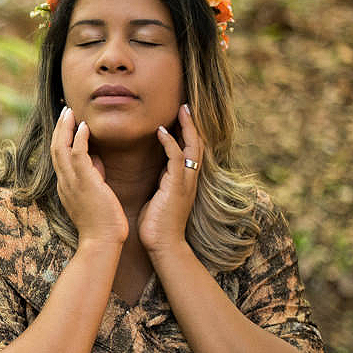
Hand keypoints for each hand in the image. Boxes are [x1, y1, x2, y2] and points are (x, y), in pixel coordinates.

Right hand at [51, 106, 127, 246]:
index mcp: (66, 186)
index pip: (58, 157)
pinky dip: (79, 138)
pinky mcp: (84, 182)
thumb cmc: (102, 222)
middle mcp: (64, 182)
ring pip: (61, 148)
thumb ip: (93, 176)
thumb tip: (96, 160)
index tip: (66, 123)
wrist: (102, 241)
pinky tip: (84, 126)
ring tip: (70, 111)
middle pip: (54, 149)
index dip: (60, 138)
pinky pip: (77, 154)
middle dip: (59, 128)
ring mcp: (71, 182)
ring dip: (65, 128)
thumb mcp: (95, 194)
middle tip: (65, 110)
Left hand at [139, 103, 202, 255]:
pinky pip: (177, 159)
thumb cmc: (157, 227)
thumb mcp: (159, 199)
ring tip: (181, 109)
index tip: (180, 117)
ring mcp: (185, 182)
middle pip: (197, 145)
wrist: (164, 247)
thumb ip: (160, 184)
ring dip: (187, 127)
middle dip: (192, 125)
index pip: (190, 151)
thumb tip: (155, 174)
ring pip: (192, 147)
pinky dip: (170, 143)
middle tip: (186, 105)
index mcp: (184, 182)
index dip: (187, 133)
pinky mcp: (177, 187)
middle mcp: (189, 179)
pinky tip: (161, 130)